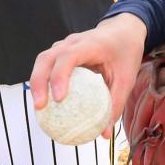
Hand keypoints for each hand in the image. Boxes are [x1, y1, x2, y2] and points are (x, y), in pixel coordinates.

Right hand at [29, 13, 147, 137]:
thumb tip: (104, 135)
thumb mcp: (127, 78)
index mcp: (90, 44)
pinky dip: (43, 81)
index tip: (59, 99)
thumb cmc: (125, 52)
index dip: (60, 76)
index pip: (68, 56)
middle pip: (47, 57)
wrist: (123, 29)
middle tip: (40, 107)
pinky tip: (46, 103)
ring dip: (37, 82)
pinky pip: (48, 65)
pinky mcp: (62, 51)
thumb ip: (115, 104)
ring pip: (43, 60)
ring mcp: (65, 45)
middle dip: (39, 81)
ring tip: (39, 108)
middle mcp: (72, 42)